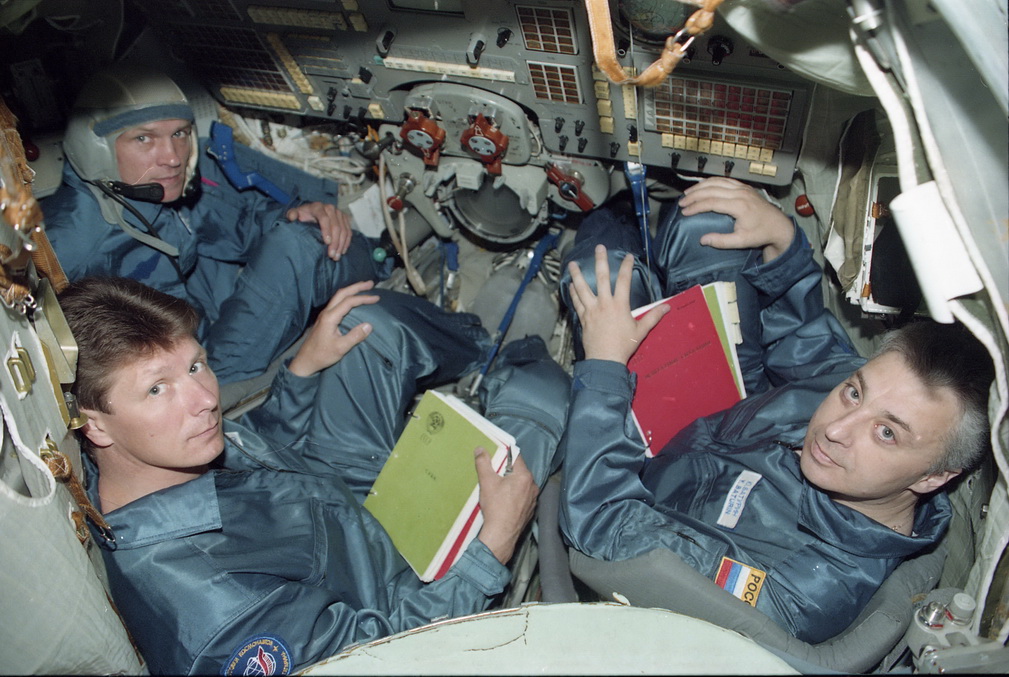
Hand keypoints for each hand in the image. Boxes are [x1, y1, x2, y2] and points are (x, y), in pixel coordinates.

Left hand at [287, 201, 352, 260]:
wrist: (312, 211)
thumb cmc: (303, 215)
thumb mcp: (295, 213)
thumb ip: (292, 214)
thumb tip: (292, 217)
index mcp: (318, 207)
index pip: (324, 218)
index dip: (326, 230)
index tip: (326, 243)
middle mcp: (331, 208)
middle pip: (336, 226)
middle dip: (335, 242)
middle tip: (332, 255)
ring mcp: (339, 213)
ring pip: (344, 230)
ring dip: (341, 245)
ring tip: (336, 257)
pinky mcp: (345, 219)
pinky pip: (349, 232)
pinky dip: (346, 242)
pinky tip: (342, 251)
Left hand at [288, 281, 378, 376]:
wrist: (305, 361)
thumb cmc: (322, 355)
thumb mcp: (340, 348)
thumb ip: (355, 336)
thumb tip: (369, 325)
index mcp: (330, 317)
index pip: (349, 302)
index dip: (363, 298)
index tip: (376, 298)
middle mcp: (326, 312)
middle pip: (342, 293)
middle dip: (356, 287)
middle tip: (370, 284)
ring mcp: (324, 315)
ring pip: (338, 297)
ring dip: (351, 291)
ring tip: (363, 289)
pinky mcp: (324, 319)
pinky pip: (337, 303)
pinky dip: (347, 298)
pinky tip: (352, 301)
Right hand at [475, 449, 537, 564]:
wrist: (501, 534)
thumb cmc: (495, 507)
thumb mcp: (486, 482)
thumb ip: (483, 463)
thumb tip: (480, 449)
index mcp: (524, 476)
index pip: (516, 457)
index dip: (505, 455)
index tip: (496, 457)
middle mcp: (533, 486)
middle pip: (519, 471)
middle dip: (507, 471)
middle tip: (494, 474)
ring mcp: (533, 499)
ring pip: (521, 485)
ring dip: (511, 484)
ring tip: (498, 489)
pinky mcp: (530, 510)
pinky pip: (523, 497)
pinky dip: (515, 496)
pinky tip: (504, 502)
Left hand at [567, 245, 667, 364]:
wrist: (605, 360)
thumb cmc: (624, 346)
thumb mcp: (641, 331)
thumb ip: (653, 317)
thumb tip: (667, 307)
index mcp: (619, 305)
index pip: (624, 280)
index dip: (627, 267)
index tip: (628, 256)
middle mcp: (604, 304)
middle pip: (601, 278)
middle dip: (600, 261)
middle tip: (598, 248)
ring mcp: (591, 310)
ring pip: (583, 289)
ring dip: (577, 275)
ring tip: (572, 264)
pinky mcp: (583, 318)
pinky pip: (577, 303)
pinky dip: (573, 294)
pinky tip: (571, 286)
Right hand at [678, 177, 794, 262]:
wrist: (778, 225)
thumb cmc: (760, 234)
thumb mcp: (741, 242)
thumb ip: (722, 241)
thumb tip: (703, 240)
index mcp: (740, 206)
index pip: (712, 202)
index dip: (696, 206)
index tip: (685, 212)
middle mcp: (740, 193)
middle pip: (711, 189)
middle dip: (694, 195)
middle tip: (682, 203)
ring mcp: (743, 188)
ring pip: (717, 181)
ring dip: (700, 186)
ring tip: (687, 193)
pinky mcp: (744, 187)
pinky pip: (724, 180)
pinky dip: (710, 181)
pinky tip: (702, 186)